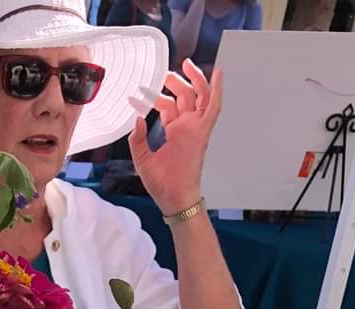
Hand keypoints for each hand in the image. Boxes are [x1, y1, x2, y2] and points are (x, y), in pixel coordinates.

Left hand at [130, 60, 222, 215]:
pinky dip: (217, 90)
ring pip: (199, 95)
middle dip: (174, 82)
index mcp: (173, 131)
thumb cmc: (161, 184)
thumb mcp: (142, 159)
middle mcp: (185, 126)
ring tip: (184, 65)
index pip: (166, 106)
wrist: (173, 198)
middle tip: (162, 74)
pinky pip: (214, 106)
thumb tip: (137, 118)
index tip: (137, 95)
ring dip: (193, 79)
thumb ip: (137, 139)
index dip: (152, 98)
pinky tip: (217, 73)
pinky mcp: (203, 131)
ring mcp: (195, 127)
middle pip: (184, 96)